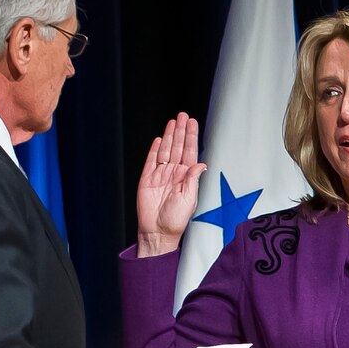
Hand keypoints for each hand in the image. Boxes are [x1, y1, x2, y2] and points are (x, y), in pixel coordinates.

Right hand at [136, 113, 207, 256]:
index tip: (192, 123)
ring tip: (173, 121)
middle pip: (178, 147)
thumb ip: (192, 180)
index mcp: (186, 178)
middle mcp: (174, 174)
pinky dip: (155, 150)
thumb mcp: (189, 200)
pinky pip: (151, 161)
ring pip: (166, 150)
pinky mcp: (147, 179)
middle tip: (183, 115)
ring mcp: (160, 175)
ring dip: (169, 136)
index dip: (190, 137)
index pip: (189, 152)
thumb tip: (201, 164)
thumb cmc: (175, 221)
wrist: (157, 232)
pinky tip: (160, 139)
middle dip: (180, 131)